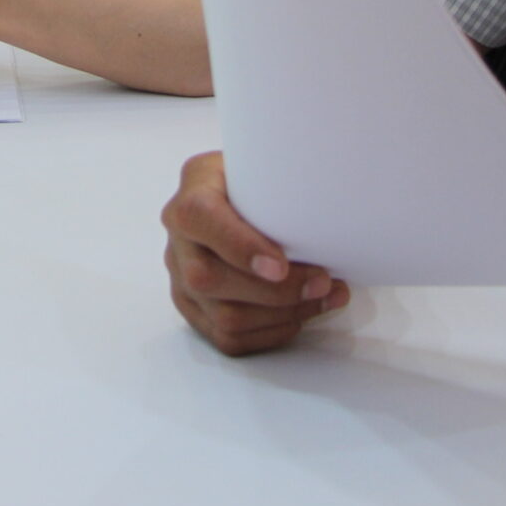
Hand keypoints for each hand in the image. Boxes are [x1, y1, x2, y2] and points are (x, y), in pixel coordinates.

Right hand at [161, 151, 347, 355]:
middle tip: (322, 282)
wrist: (237, 200)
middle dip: (275, 291)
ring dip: (283, 314)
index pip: (200, 219)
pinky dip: (272, 332)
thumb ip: (279, 183)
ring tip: (323, 298)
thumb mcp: (262, 167)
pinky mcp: (195, 310)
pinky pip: (229, 338)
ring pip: (223, 316)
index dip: (238, 246)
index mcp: (191, 197)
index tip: (280, 265)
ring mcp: (181, 280)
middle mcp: (178, 240)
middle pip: (209, 279)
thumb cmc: (258, 184)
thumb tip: (327, 206)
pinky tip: (301, 314)